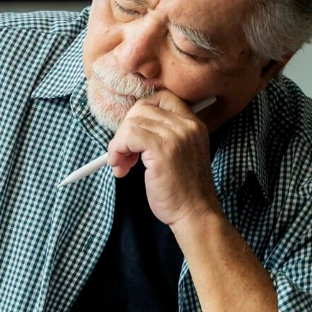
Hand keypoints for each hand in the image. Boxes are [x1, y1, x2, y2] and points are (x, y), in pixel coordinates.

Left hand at [106, 91, 221, 229]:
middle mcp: (187, 125)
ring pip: (131, 123)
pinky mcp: (162, 149)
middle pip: (141, 108)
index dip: (140, 113)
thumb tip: (129, 126)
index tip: (134, 136)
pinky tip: (120, 167)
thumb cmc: (183, 190)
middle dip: (125, 130)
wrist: (195, 214)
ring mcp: (176, 135)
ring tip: (122, 165)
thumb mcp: (180, 154)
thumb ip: (164, 136)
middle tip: (125, 154)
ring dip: (118, 144)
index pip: (161, 98)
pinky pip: (128, 136)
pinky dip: (116, 150)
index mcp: (193, 124)